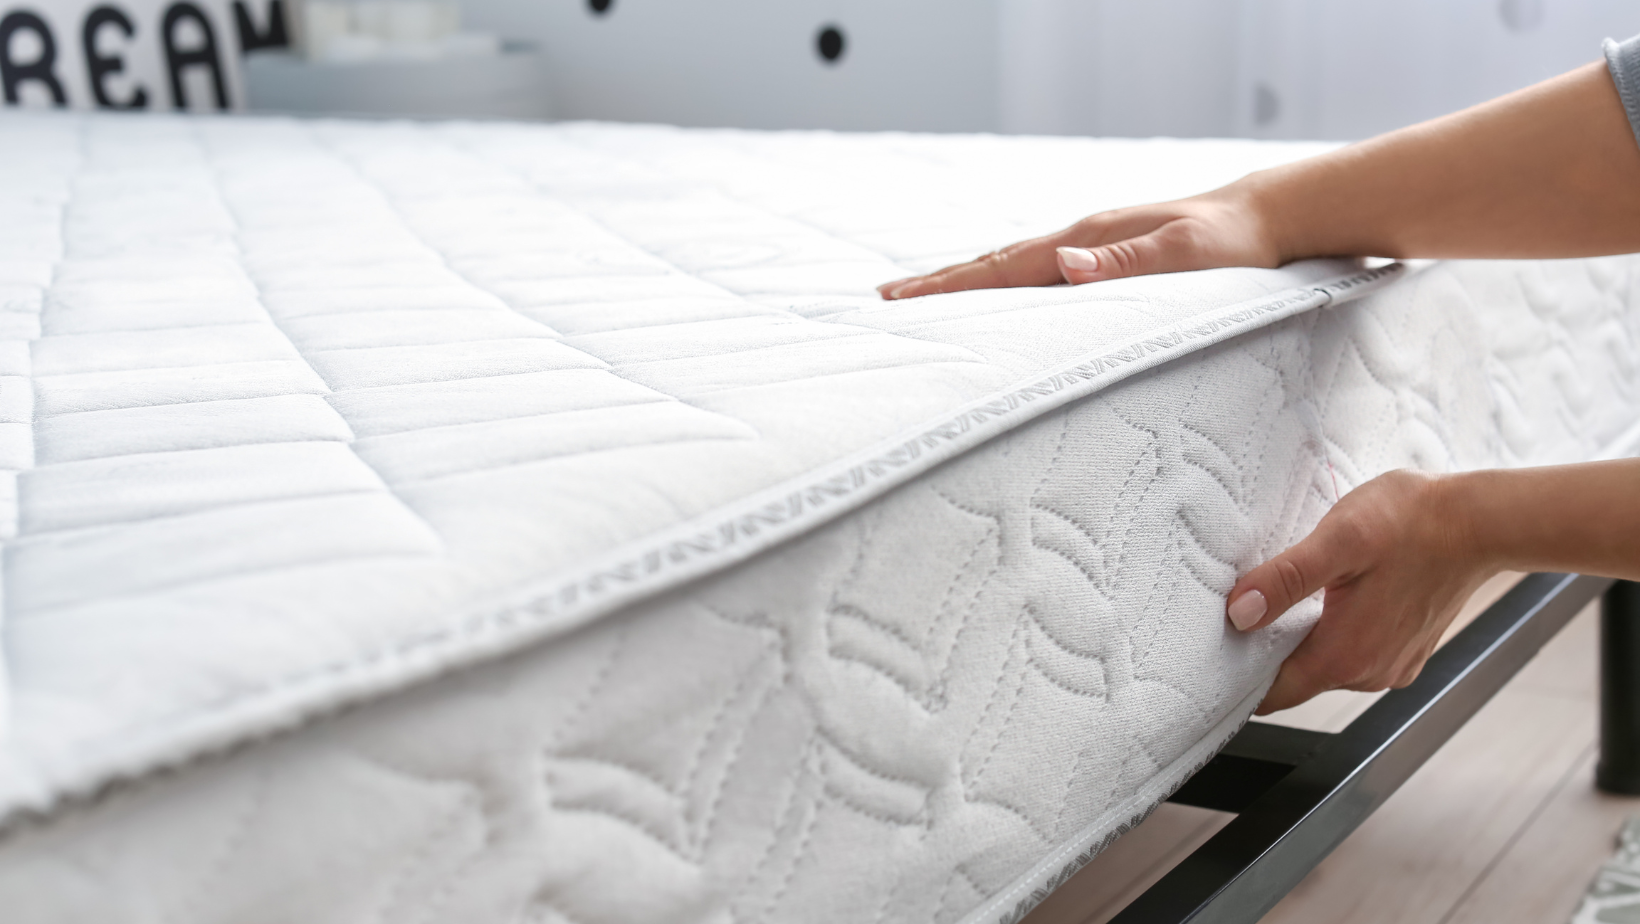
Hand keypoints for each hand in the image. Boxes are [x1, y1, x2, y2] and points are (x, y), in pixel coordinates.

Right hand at [877, 183, 1281, 299]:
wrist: (1267, 218)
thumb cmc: (1233, 246)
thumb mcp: (1185, 258)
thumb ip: (1124, 265)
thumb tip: (1063, 266)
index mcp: (1087, 242)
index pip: (1002, 268)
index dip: (949, 287)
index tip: (900, 299)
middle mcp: (1079, 241)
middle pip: (993, 263)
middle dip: (938, 283)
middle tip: (886, 299)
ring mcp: (1088, 246)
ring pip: (1010, 265)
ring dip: (964, 281)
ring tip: (922, 295)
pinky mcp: (1102, 255)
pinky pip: (1035, 271)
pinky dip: (1000, 281)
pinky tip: (995, 292)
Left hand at [1225, 470, 1494, 714]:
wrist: (1482, 522)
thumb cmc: (1415, 523)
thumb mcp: (1338, 540)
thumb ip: (1286, 579)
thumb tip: (1240, 612)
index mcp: (1345, 655)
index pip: (1272, 693)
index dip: (1237, 678)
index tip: (1211, 656)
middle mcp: (1369, 672)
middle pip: (1295, 679)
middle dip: (1264, 652)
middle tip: (1237, 614)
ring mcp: (1391, 665)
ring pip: (1324, 665)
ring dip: (1300, 639)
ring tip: (1280, 601)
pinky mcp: (1406, 651)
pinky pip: (1353, 653)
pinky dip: (1333, 633)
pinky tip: (1328, 600)